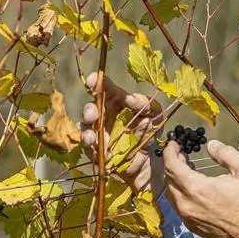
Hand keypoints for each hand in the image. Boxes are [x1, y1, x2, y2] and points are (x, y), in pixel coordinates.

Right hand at [81, 72, 162, 193]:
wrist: (147, 158)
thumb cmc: (149, 130)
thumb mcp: (154, 113)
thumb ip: (144, 103)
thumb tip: (129, 99)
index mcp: (116, 101)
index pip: (104, 88)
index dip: (97, 82)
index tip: (93, 79)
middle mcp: (104, 113)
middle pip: (90, 107)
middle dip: (89, 110)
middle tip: (94, 115)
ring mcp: (97, 131)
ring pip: (84, 127)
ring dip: (86, 131)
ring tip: (92, 137)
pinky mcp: (95, 148)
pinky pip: (87, 146)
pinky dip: (91, 147)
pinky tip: (98, 149)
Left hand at [162, 139, 238, 237]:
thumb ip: (226, 154)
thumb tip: (211, 145)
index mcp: (197, 189)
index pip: (171, 166)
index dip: (169, 152)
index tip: (173, 144)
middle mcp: (187, 204)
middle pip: (168, 179)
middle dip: (172, 163)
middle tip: (182, 154)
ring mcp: (188, 217)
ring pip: (171, 194)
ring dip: (175, 179)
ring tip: (186, 169)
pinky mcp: (192, 226)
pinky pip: (178, 206)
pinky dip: (180, 193)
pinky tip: (192, 188)